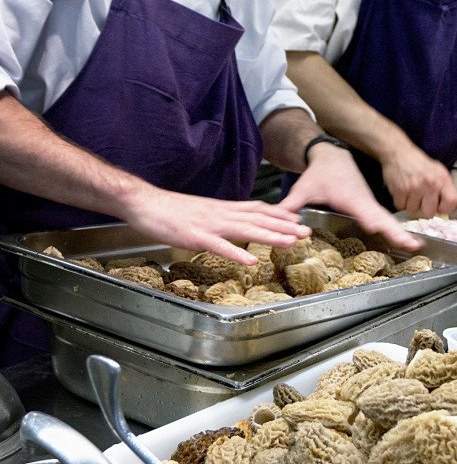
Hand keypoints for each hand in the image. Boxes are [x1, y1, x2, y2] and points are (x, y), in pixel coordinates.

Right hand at [121, 185, 310, 264]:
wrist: (144, 202)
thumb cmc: (169, 210)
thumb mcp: (201, 211)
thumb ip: (220, 217)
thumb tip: (236, 223)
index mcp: (222, 208)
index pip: (257, 209)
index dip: (280, 215)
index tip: (298, 221)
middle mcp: (221, 213)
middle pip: (258, 218)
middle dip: (284, 226)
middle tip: (307, 233)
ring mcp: (209, 224)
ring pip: (245, 229)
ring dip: (269, 236)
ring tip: (290, 242)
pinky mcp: (194, 235)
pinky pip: (218, 246)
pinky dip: (236, 252)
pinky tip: (250, 260)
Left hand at [280, 145, 422, 251]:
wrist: (332, 156)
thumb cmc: (318, 173)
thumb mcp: (304, 188)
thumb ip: (290, 204)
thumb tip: (277, 216)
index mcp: (349, 198)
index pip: (363, 210)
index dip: (371, 219)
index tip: (380, 228)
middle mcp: (364, 201)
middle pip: (383, 218)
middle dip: (397, 231)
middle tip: (413, 244)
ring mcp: (370, 203)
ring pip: (388, 219)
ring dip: (401, 232)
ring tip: (415, 245)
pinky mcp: (370, 206)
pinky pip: (386, 219)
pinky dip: (396, 230)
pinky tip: (406, 242)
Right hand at [382, 143, 456, 217]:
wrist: (398, 153)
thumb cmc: (419, 163)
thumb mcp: (438, 171)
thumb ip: (444, 188)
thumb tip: (446, 207)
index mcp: (442, 179)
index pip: (451, 203)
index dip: (444, 208)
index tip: (439, 207)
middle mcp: (430, 184)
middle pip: (429, 213)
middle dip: (424, 209)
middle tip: (421, 201)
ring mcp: (414, 188)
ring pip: (413, 211)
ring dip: (411, 205)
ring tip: (411, 195)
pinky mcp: (399, 190)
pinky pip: (401, 206)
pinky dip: (401, 202)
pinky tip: (403, 193)